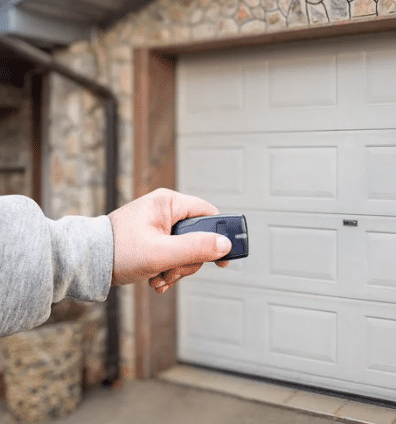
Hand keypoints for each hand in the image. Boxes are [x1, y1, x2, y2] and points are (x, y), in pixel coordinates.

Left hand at [107, 188, 231, 292]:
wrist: (85, 263)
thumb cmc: (117, 251)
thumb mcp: (162, 252)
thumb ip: (196, 248)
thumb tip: (224, 245)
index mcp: (168, 203)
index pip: (209, 214)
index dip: (219, 236)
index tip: (223, 258)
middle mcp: (165, 210)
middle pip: (199, 237)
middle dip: (189, 261)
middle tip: (174, 270)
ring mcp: (159, 225)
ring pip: (186, 250)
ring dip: (177, 269)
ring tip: (160, 277)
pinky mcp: (153, 239)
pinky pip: (173, 255)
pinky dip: (168, 270)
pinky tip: (156, 278)